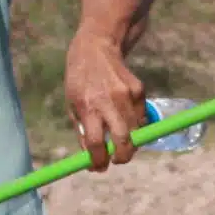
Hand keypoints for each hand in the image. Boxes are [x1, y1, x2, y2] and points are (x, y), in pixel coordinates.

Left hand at [65, 33, 146, 171]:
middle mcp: (108, 101)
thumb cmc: (80, 81)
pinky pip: (141, 116)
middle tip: (118, 160)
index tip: (99, 167)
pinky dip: (135, 122)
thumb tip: (93, 158)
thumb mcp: (72, 105)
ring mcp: (126, 95)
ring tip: (120, 138)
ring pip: (136, 130)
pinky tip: (124, 115)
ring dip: (130, 140)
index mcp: (87, 107)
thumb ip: (83, 131)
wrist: (96, 48)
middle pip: (124, 140)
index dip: (98, 160)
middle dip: (123, 156)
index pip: (95, 142)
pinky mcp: (139, 89)